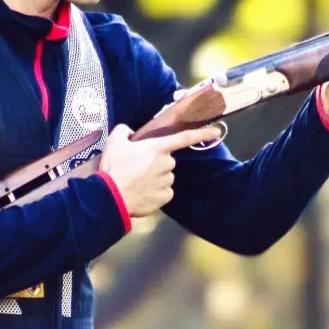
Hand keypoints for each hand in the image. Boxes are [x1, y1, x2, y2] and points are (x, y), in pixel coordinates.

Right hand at [99, 123, 222, 216]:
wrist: (110, 196)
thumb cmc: (114, 167)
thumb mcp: (114, 142)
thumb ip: (124, 131)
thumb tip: (129, 132)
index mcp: (158, 148)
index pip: (185, 138)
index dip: (202, 133)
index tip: (217, 131)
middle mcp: (167, 164)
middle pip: (167, 161)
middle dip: (156, 163)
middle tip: (137, 168)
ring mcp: (167, 181)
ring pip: (166, 177)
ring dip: (155, 178)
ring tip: (137, 181)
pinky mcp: (165, 197)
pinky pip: (164, 192)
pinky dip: (155, 192)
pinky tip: (142, 192)